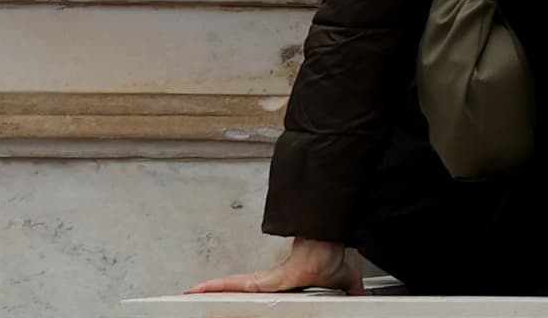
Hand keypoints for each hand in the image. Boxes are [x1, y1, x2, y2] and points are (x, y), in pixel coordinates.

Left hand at [190, 237, 361, 293]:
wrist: (328, 250)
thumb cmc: (331, 260)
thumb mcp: (342, 283)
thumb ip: (346, 290)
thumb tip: (358, 296)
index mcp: (281, 285)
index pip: (253, 290)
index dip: (237, 292)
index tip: (224, 296)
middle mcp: (267, 283)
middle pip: (235, 289)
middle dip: (215, 292)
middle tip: (194, 294)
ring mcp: (260, 282)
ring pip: (229, 287)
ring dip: (209, 290)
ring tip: (188, 292)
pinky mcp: (259, 282)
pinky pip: (232, 285)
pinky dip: (214, 287)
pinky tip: (196, 289)